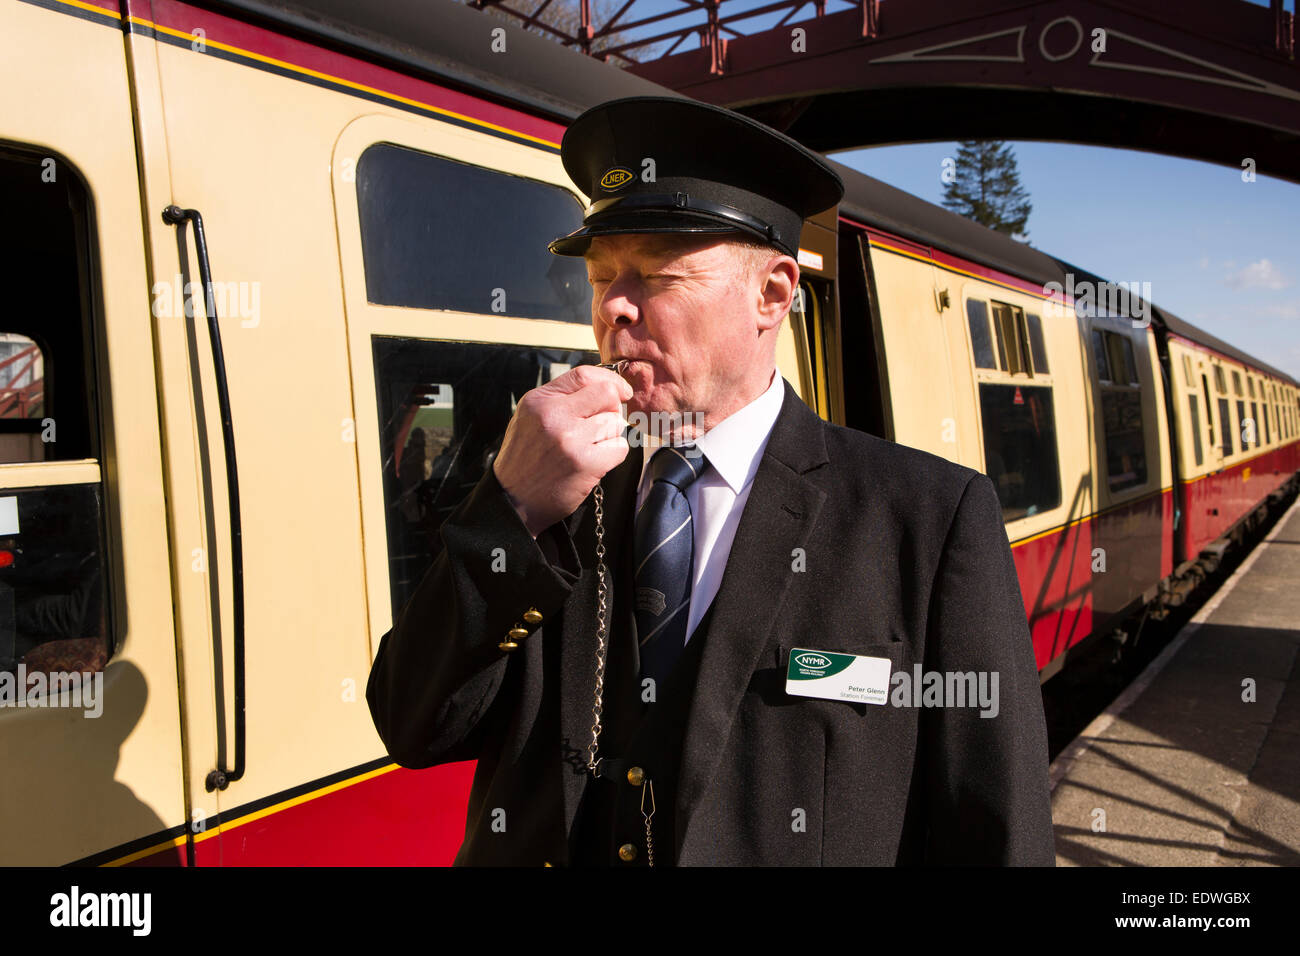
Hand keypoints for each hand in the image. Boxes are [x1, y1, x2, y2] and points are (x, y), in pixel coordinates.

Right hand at [493, 365, 631, 537]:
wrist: (513, 499)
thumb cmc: (525, 458)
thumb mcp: (530, 417)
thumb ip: (561, 398)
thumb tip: (602, 386)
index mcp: (540, 400)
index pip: (584, 375)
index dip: (610, 380)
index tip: (621, 391)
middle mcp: (554, 415)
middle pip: (607, 395)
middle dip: (613, 408)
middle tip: (601, 424)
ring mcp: (570, 439)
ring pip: (615, 422)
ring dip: (609, 435)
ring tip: (589, 447)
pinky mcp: (585, 463)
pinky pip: (619, 448)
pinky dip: (612, 454)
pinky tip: (595, 461)